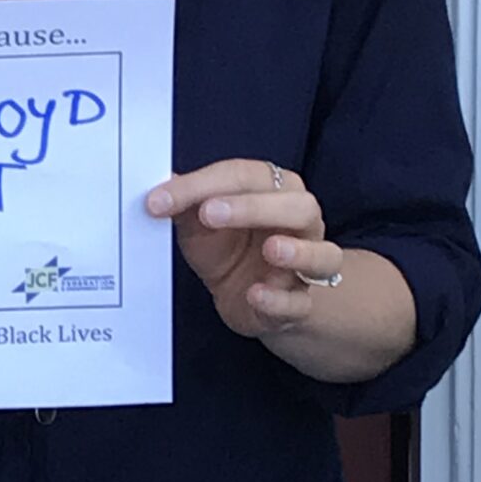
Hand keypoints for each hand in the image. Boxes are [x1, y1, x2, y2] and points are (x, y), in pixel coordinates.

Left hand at [146, 160, 346, 339]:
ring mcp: (306, 265)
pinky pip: (301, 303)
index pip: (246, 176)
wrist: (245, 297)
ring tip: (271, 248)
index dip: (202, 184)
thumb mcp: (199, 224)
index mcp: (274, 191)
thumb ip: (183, 205)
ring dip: (297, 251)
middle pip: (298, 207)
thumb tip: (157, 185)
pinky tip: (257, 293)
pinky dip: (280, 299)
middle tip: (209, 213)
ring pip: (323, 254)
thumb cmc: (227, 249)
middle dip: (254, 207)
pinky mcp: (297, 304)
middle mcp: (301, 224)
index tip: (159, 200)